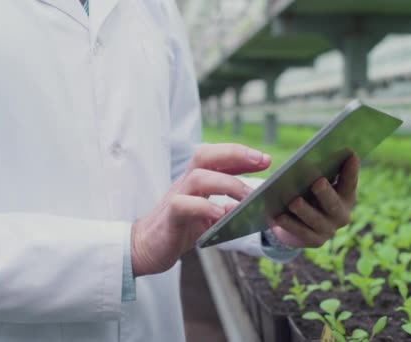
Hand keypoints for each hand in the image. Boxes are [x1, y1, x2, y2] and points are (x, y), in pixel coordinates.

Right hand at [131, 144, 270, 276]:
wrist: (145, 248)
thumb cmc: (178, 229)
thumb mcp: (206, 214)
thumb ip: (224, 206)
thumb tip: (250, 203)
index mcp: (194, 181)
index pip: (217, 158)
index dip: (241, 155)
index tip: (266, 160)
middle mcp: (185, 184)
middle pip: (205, 155)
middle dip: (235, 154)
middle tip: (261, 161)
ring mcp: (175, 197)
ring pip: (198, 177)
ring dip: (228, 184)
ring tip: (247, 197)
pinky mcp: (169, 217)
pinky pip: (184, 205)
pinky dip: (205, 208)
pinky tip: (222, 215)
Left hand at [270, 155, 359, 247]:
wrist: (297, 222)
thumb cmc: (307, 193)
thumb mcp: (313, 182)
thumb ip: (318, 172)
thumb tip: (310, 157)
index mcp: (346, 196)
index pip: (350, 182)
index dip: (351, 170)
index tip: (350, 153)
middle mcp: (341, 214)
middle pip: (333, 203)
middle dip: (325, 193)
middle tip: (318, 182)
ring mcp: (329, 229)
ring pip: (316, 219)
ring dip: (305, 210)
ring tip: (294, 202)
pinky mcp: (315, 241)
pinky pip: (301, 232)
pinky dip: (289, 224)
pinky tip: (279, 217)